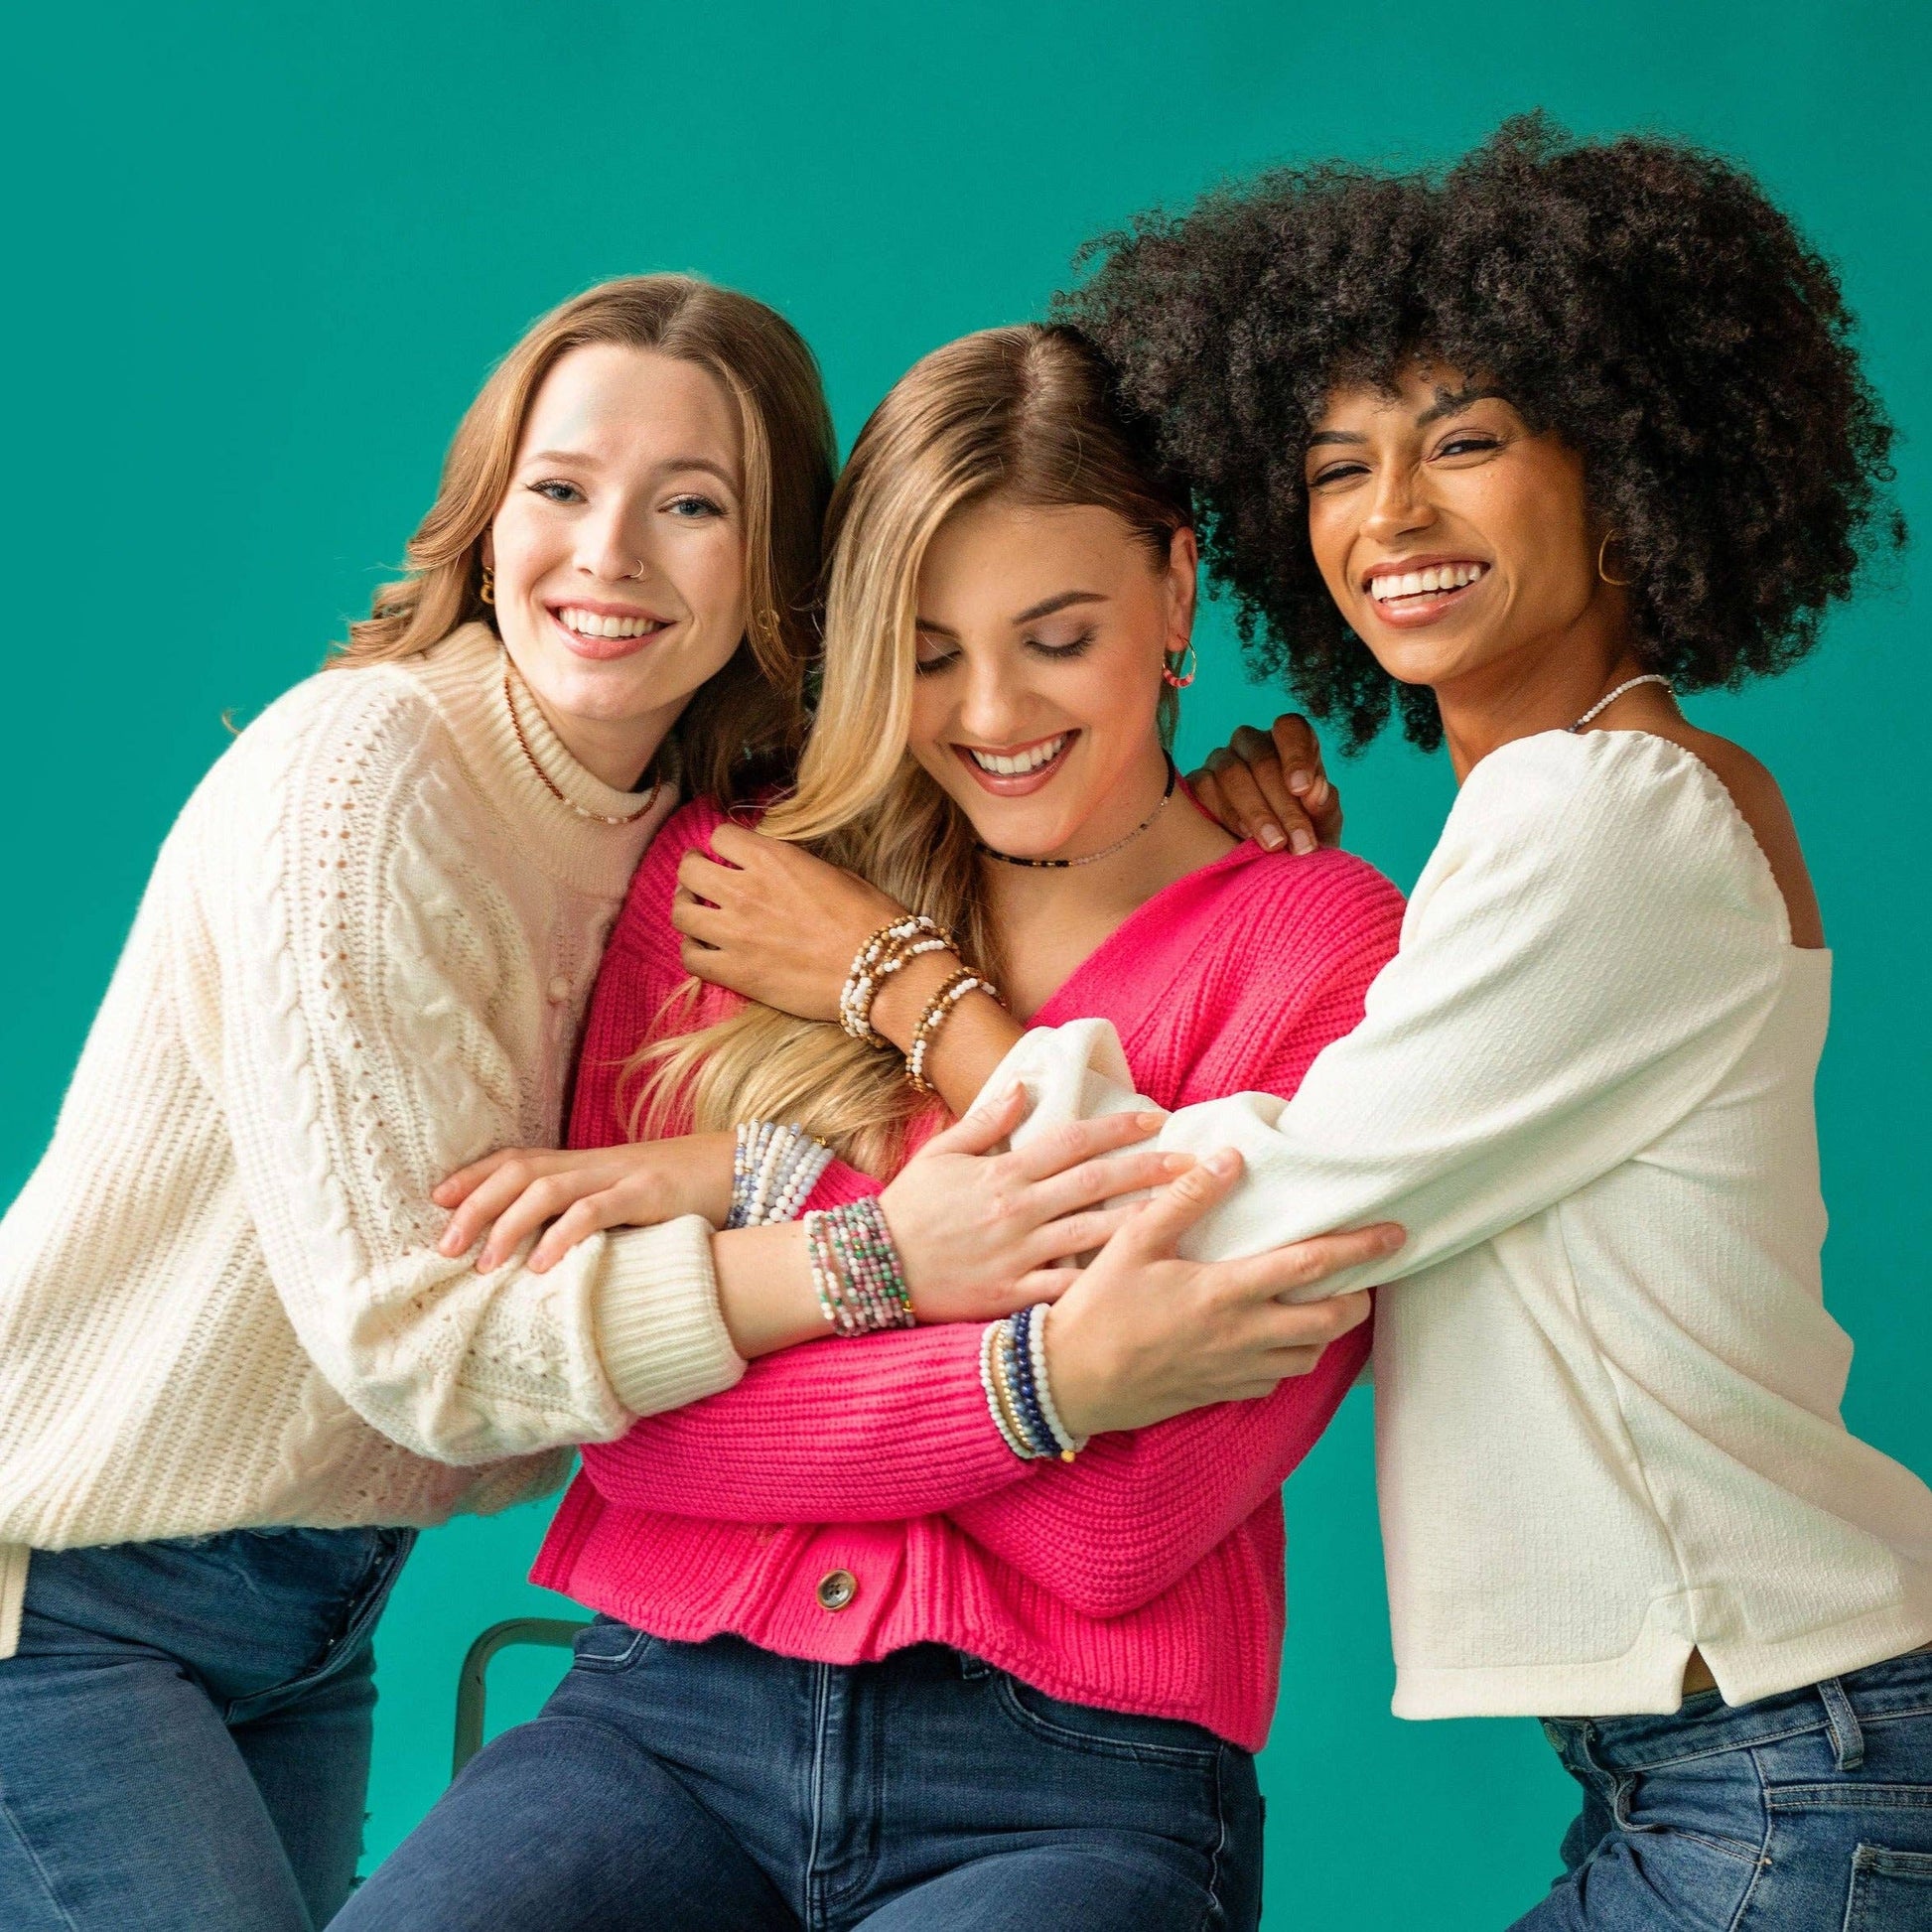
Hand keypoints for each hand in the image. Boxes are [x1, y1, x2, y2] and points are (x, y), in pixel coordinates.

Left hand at [432, 1134, 735, 1272]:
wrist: (736, 1169)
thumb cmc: (674, 1195)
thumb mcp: (619, 1199)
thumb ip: (580, 1214)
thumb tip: (532, 1252)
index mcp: (582, 1163)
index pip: (516, 1158)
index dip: (474, 1175)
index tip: (437, 1200)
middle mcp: (593, 1163)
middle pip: (521, 1171)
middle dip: (477, 1205)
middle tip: (446, 1246)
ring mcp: (620, 1176)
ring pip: (549, 1188)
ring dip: (509, 1225)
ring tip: (484, 1264)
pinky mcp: (648, 1194)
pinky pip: (597, 1211)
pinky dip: (563, 1236)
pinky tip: (542, 1265)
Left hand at [672, 824, 917, 1021]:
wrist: (879, 973)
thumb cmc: (870, 921)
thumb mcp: (834, 872)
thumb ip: (792, 866)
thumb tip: (774, 870)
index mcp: (772, 859)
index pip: (720, 836)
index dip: (723, 844)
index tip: (728, 855)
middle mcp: (746, 890)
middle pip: (690, 870)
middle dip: (693, 869)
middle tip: (700, 877)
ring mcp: (736, 933)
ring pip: (682, 912)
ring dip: (687, 907)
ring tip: (696, 909)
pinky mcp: (736, 972)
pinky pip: (690, 956)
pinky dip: (692, 948)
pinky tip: (704, 946)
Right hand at [879, 1082, 1195, 1323]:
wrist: (868, 1268)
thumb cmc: (906, 1210)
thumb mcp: (939, 1153)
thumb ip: (986, 1120)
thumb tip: (1025, 1086)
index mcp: (1003, 1173)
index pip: (1073, 1140)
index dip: (1118, 1127)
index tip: (1156, 1117)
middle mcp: (1017, 1211)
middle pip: (1095, 1184)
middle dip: (1149, 1170)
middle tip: (1194, 1164)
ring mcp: (1016, 1255)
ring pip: (1091, 1236)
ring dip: (1140, 1223)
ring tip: (1184, 1216)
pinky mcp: (1010, 1296)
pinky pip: (1063, 1291)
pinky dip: (1099, 1286)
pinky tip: (1138, 1280)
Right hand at [1042, 1149, 1398, 1436]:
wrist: (1070, 1381)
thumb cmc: (1099, 1307)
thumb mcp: (1133, 1241)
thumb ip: (1185, 1199)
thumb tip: (1231, 1159)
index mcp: (1225, 1292)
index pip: (1311, 1266)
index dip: (1359, 1248)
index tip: (1393, 1234)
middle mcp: (1242, 1336)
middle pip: (1329, 1322)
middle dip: (1359, 1299)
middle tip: (1365, 1278)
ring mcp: (1234, 1370)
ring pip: (1309, 1356)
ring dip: (1327, 1331)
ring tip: (1326, 1304)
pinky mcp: (1221, 1392)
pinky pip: (1276, 1379)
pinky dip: (1291, 1357)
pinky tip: (1277, 1338)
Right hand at [1189, 714, 1343, 855]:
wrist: (1270, 868)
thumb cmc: (1302, 835)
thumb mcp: (1323, 825)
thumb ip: (1324, 806)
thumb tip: (1316, 790)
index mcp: (1288, 741)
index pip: (1289, 729)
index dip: (1296, 756)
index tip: (1302, 789)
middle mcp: (1252, 744)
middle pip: (1262, 758)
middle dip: (1283, 803)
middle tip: (1300, 841)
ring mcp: (1221, 761)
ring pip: (1231, 772)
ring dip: (1256, 812)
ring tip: (1275, 845)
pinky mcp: (1197, 784)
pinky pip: (1203, 789)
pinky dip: (1226, 814)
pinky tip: (1244, 836)